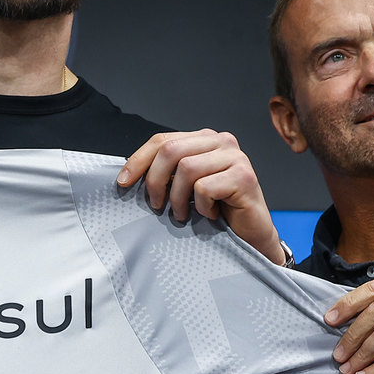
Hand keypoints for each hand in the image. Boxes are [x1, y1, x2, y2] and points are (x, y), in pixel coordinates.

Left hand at [119, 130, 284, 264]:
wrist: (251, 234)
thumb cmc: (217, 210)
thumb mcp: (185, 186)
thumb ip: (167, 172)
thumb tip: (128, 173)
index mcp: (204, 139)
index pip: (162, 139)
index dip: (138, 160)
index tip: (122, 182)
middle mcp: (221, 141)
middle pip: (171, 150)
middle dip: (155, 181)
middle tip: (157, 205)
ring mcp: (235, 156)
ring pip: (186, 169)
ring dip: (178, 198)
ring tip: (184, 214)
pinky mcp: (244, 176)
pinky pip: (204, 187)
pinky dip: (201, 207)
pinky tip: (210, 214)